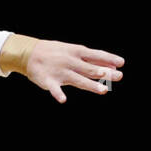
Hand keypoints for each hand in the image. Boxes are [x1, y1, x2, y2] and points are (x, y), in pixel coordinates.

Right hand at [9, 37, 124, 102]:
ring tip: (103, 90)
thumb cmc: (56, 53)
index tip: (121, 63)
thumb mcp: (74, 51)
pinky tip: (63, 100)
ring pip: (77, 80)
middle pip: (90, 69)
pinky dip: (58, 94)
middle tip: (118, 77)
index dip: (109, 59)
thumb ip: (92, 60)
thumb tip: (113, 66)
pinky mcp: (48, 81)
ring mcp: (60, 72)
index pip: (95, 55)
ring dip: (91, 85)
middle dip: (105, 73)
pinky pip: (54, 89)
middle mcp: (70, 61)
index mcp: (76, 52)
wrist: (29, 53)